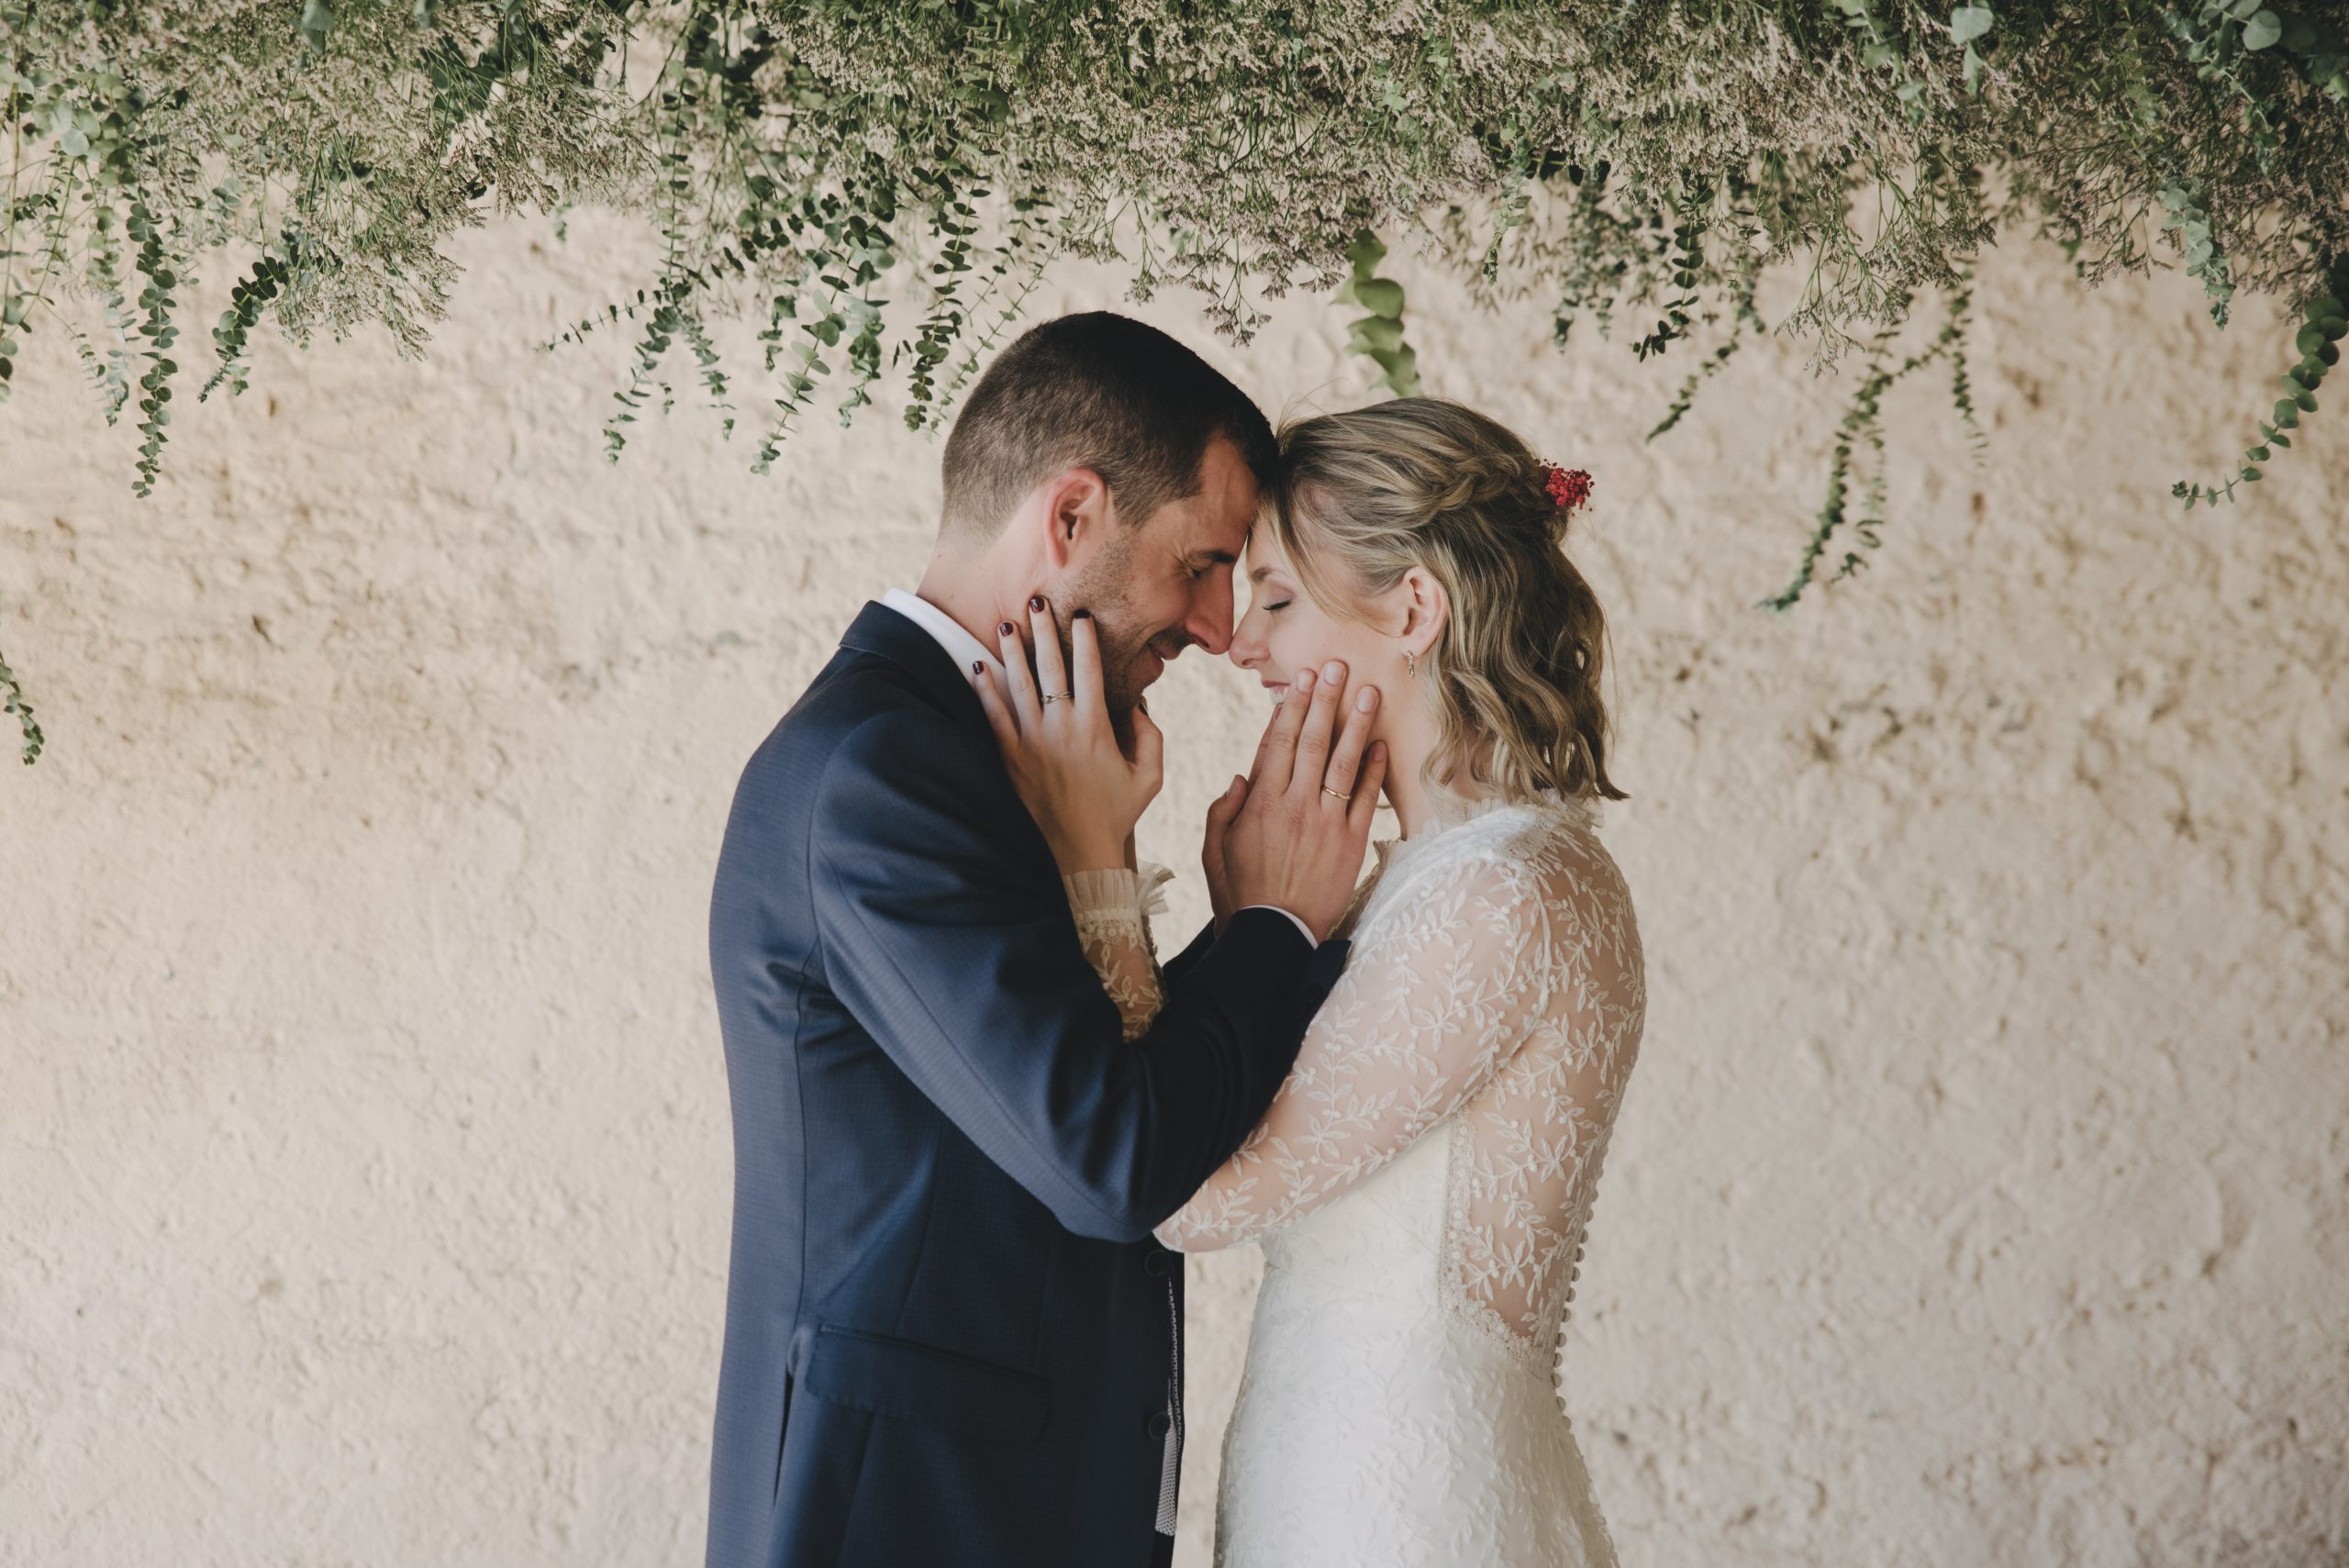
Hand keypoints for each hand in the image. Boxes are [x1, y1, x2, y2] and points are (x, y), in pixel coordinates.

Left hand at [972, 594, 1163, 875]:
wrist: (1079, 853)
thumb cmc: (1117, 813)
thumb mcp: (1150, 776)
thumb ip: (1151, 736)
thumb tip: (1139, 703)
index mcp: (1096, 728)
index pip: (1090, 671)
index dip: (1085, 640)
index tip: (1081, 616)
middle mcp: (1061, 729)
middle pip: (1050, 668)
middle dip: (1044, 631)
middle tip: (1036, 601)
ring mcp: (1032, 743)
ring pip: (1019, 686)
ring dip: (1012, 652)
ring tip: (1006, 624)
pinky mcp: (1011, 760)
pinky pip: (994, 718)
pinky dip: (985, 690)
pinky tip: (978, 666)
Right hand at [1210, 660, 1386, 942]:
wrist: (1273, 938)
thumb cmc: (1240, 895)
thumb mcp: (1214, 852)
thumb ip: (1223, 811)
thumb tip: (1240, 776)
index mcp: (1259, 803)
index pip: (1277, 742)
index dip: (1290, 708)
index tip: (1301, 680)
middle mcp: (1293, 804)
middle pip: (1312, 740)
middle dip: (1324, 700)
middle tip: (1337, 666)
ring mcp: (1325, 821)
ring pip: (1342, 761)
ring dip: (1355, 723)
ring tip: (1366, 691)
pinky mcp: (1351, 842)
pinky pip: (1366, 798)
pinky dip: (1373, 769)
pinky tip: (1380, 744)